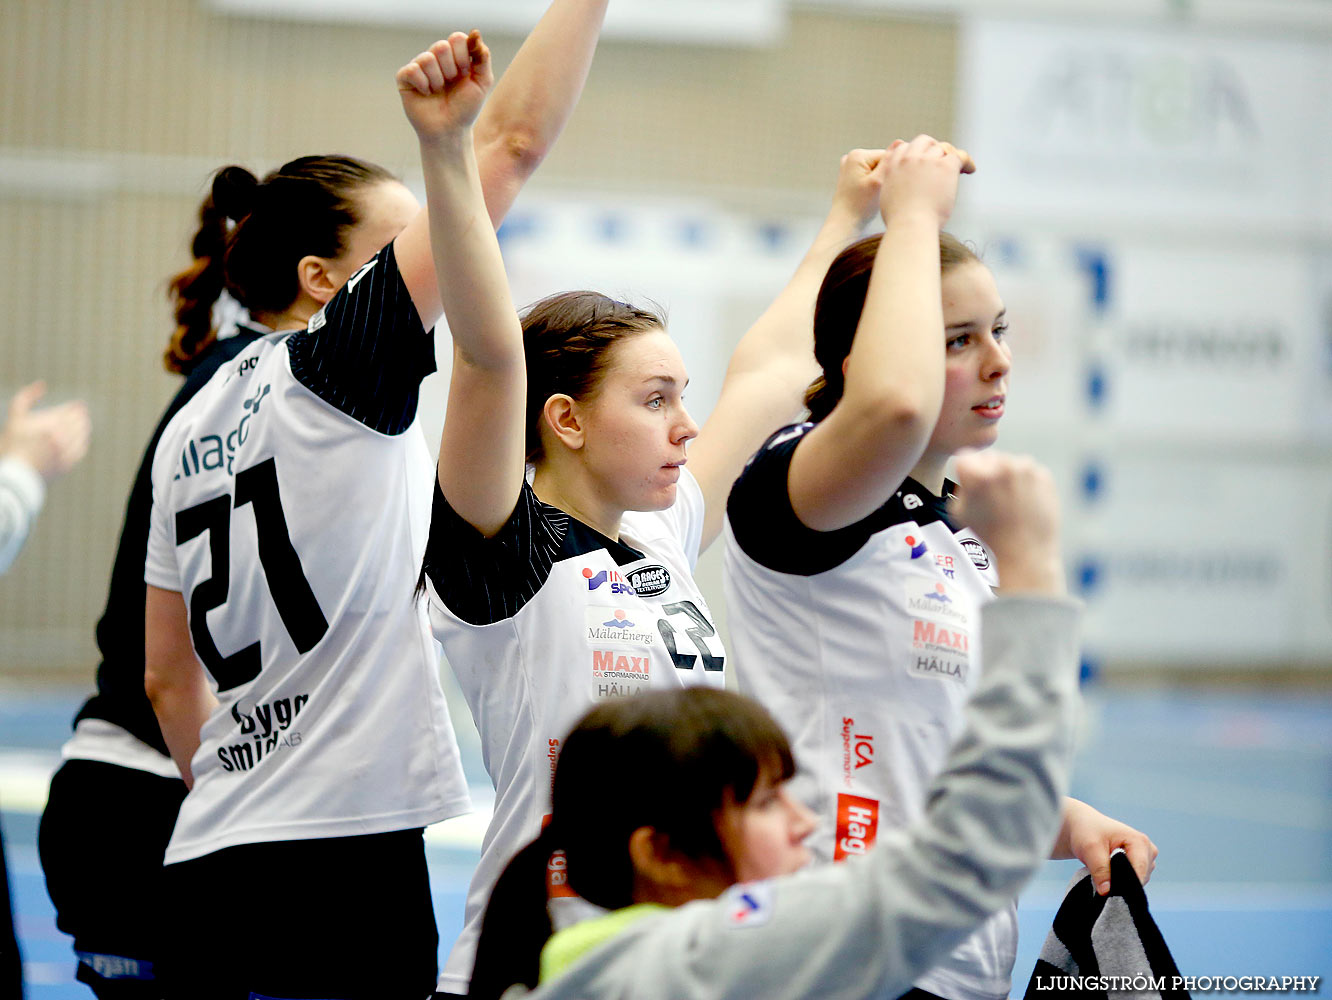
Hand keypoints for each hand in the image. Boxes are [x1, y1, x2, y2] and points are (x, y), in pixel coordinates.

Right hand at [0, 381, 90, 482]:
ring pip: (82, 435)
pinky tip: (80, 439)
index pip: (72, 412)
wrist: (14, 473)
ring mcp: (66, 453)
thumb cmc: (12, 442)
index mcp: (52, 426)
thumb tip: (42, 384)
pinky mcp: (68, 465)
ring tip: (82, 423)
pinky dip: (82, 441)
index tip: (78, 405)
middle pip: (79, 422)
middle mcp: (62, 439)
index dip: (76, 407)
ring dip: (84, 427)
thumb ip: (25, 397)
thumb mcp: (15, 417)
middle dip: (81, 416)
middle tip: (82, 412)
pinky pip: (80, 449)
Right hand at [397, 31, 493, 141]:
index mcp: (454, 56)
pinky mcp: (405, 78)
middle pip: (441, 46)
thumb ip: (483, 57)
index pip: (456, 38)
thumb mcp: (482, 82)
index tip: (466, 74)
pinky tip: (426, 94)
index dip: (463, 57)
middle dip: (451, 70)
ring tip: (438, 91)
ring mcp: (419, 66)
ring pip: (427, 59)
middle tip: (450, 84)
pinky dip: (423, 85)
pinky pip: (413, 70)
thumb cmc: (466, 108)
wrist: (450, 131)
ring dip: (438, 81)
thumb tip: (475, 33)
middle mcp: (436, 58)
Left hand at [828, 148, 886, 230]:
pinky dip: (872, 184)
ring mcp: (849, 166)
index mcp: (858, 155)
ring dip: (880, 180)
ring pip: (877, 169)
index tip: (888, 186)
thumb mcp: (878, 182)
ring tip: (874, 195)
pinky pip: (869, 175)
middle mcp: (851, 156)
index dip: (892, 172)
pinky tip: (869, 194)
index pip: (887, 156)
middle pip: (881, 161)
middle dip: (885, 176)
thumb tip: (900, 141)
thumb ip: (889, 161)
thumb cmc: (860, 205)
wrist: (844, 222)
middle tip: (881, 192)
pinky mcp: (850, 175)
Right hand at [877, 134, 974, 228]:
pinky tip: (970, 170)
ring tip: (957, 169)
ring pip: (942, 149)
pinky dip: (966, 162)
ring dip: (948, 158)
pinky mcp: (945, 166)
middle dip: (933, 148)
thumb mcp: (887, 199)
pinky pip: (959, 156)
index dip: (914, 152)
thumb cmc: (900, 221)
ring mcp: (927, 160)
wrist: (910, 225)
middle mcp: (909, 158)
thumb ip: (893, 185)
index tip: (922, 159)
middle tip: (941, 159)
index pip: (904, 147)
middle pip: (924, 141)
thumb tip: (903, 186)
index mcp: (892, 166)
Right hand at [950, 451, 1062, 595]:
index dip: (966, 472)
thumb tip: (971, 470)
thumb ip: (962, 484)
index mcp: (978, 475)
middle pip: (990, 457)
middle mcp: (1002, 466)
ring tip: (1009, 502)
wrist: (1025, 551)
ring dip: (1008, 476)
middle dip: (989, 471)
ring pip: (1011, 463)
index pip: (966, 456)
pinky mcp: (1043, 476)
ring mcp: (1026, 469)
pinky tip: (1023, 503)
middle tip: (993, 497)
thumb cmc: (988, 534)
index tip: (972, 487)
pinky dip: (1026, 483)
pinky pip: (1030, 472)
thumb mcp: (959, 511)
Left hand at [1057, 798, 1158, 895]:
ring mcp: (1145, 859)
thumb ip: (1100, 869)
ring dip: (1120, 882)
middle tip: (1101, 880)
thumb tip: (1106, 891)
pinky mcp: (1139, 866)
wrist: (1084, 826)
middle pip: (1140, 878)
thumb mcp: (1090, 848)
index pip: (1140, 871)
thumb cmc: (1088, 831)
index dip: (1126, 884)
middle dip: (1122, 883)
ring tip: (1103, 873)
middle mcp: (1148, 850)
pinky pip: (1133, 881)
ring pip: (1137, 882)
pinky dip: (1120, 881)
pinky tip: (1107, 875)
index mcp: (1140, 842)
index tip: (1110, 892)